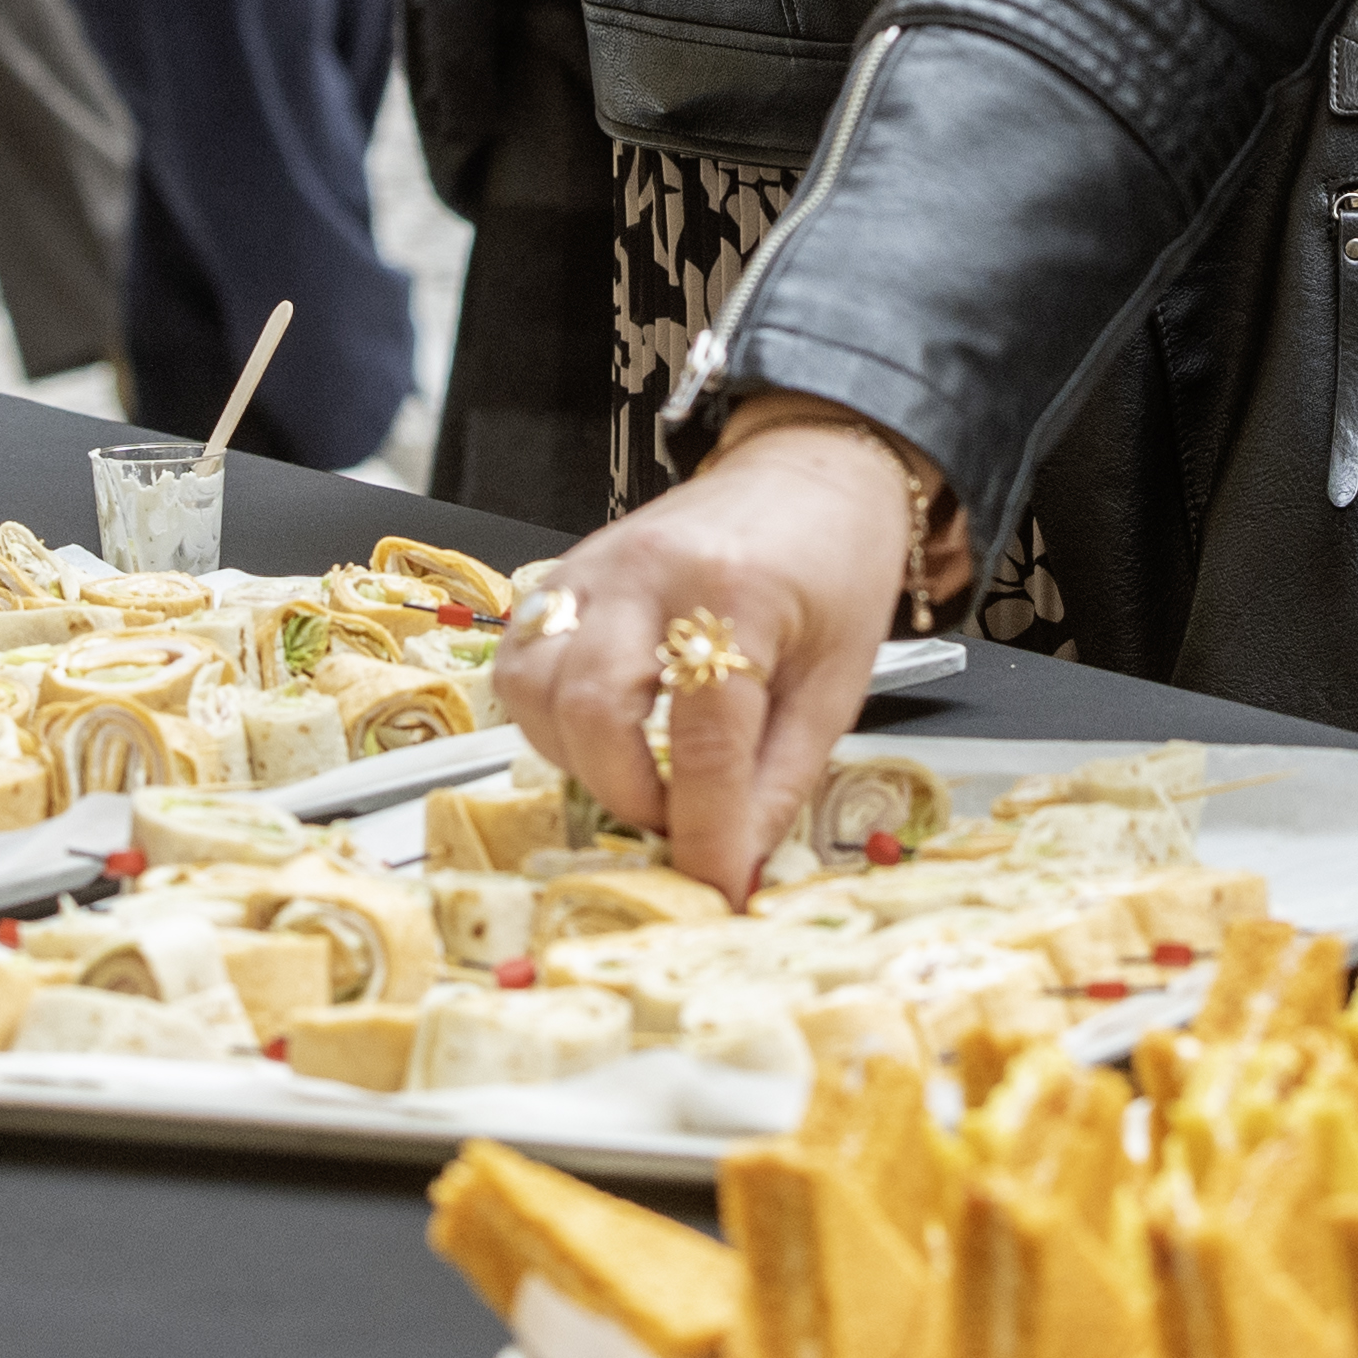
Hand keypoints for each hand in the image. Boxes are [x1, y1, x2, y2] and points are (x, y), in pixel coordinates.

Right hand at [493, 409, 920, 902]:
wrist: (808, 472)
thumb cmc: (834, 564)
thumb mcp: (838, 681)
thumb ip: (781, 780)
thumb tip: (738, 866)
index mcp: (734, 590)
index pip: (703, 739)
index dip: (706, 832)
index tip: (718, 885)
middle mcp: (648, 572)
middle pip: (593, 711)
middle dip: (630, 798)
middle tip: (680, 824)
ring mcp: (591, 568)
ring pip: (535, 691)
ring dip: (581, 762)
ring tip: (643, 775)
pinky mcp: (560, 575)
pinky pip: (519, 663)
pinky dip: (549, 720)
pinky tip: (601, 733)